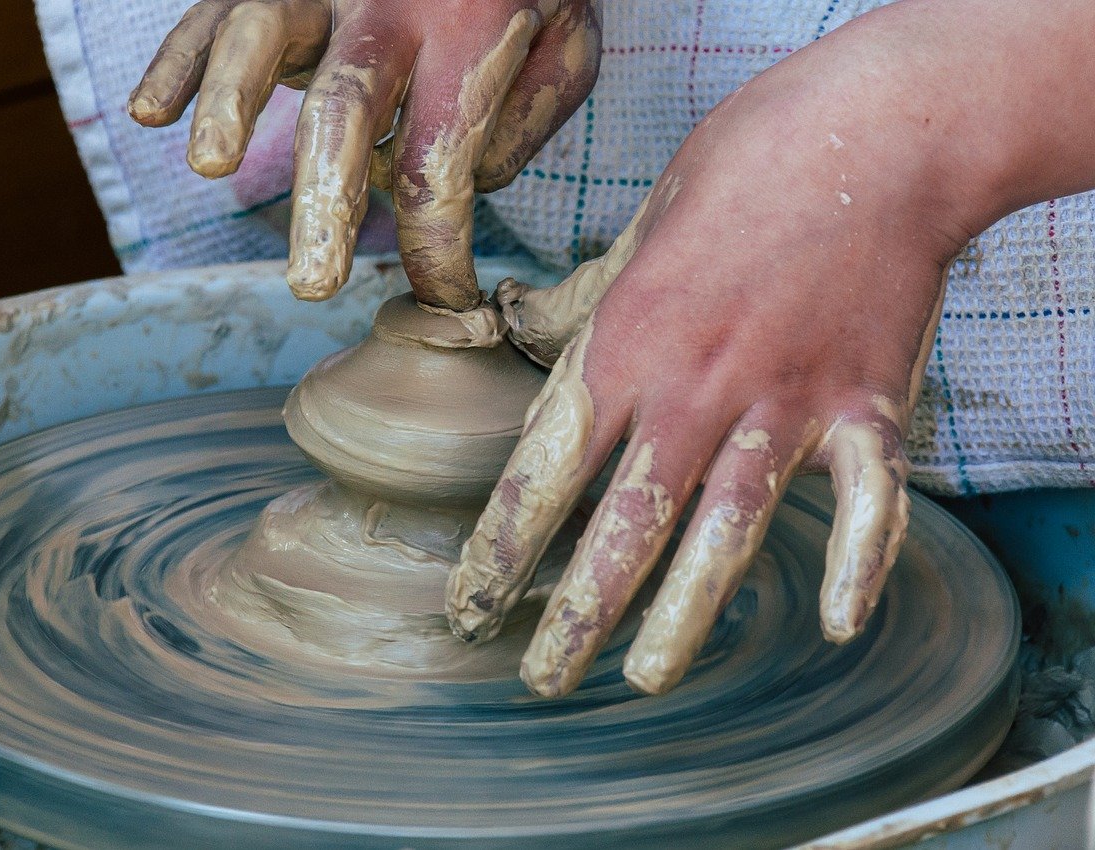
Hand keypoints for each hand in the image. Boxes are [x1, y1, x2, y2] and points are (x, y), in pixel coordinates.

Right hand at [128, 0, 600, 308]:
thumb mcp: (568, 45)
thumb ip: (525, 118)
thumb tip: (454, 189)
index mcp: (467, 31)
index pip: (440, 164)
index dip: (439, 249)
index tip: (447, 298)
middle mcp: (384, 2)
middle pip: (344, 110)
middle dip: (323, 204)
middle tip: (315, 283)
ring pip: (259, 34)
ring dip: (228, 103)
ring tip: (212, 167)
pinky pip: (214, 10)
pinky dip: (179, 59)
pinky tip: (151, 113)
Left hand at [443, 4, 999, 697]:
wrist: (876, 128)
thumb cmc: (746, 167)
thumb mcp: (638, 227)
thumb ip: (578, 302)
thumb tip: (512, 321)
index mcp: (628, 345)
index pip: (544, 472)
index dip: (501, 550)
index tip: (471, 608)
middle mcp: (697, 388)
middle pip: (624, 524)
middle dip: (577, 612)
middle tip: (544, 679)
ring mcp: (788, 402)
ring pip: (726, 529)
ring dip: (684, 615)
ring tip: (646, 678)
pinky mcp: (869, 404)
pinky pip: (867, 500)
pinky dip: (858, 561)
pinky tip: (836, 622)